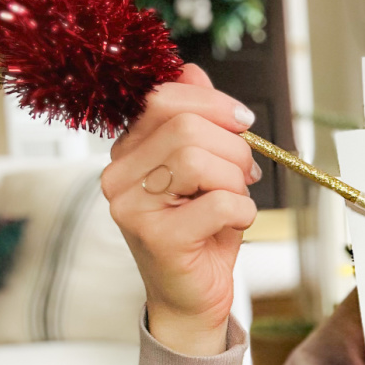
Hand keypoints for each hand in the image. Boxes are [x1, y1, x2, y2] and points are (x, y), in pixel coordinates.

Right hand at [102, 65, 259, 355]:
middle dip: (234, 148)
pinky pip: (219, 204)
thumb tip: (191, 70)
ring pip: (200, 161)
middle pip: (187, 128)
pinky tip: (234, 224)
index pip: (164, 99)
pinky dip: (242, 211)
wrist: (194, 294)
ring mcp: (131, 207)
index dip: (214, 104)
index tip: (243, 123)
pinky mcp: (157, 237)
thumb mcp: (206, 167)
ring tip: (236, 200)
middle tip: (246, 174)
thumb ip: (196, 119)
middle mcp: (118, 175)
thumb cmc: (202, 230)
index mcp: (128, 150)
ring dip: (236, 181)